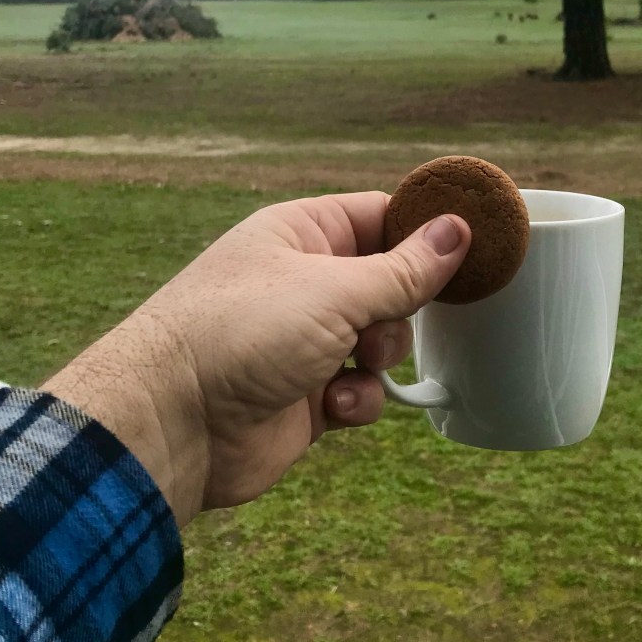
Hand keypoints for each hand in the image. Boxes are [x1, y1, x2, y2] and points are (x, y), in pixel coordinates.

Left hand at [43, 192, 470, 525]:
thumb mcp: (334, 291)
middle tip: (376, 326)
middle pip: (390, 285)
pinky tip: (331, 404)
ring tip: (350, 366)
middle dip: (397, 311)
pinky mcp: (307, 393)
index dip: (424, 234)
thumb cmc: (243, 334)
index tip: (469, 251)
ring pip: (381, 341)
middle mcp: (305, 283)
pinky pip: (360, 388)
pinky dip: (356, 398)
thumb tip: (458, 229)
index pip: (381, 217)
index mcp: (303, 235)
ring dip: (378, 359)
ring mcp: (305, 340)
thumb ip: (403, 269)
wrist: (172, 424)